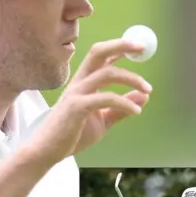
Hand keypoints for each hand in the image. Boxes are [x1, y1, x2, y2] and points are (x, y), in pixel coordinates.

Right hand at [26, 38, 151, 165]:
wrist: (48, 151)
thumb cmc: (71, 135)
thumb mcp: (102, 120)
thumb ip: (121, 108)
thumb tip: (144, 96)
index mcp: (83, 82)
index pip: (101, 57)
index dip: (120, 48)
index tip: (140, 47)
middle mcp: (78, 82)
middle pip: (99, 53)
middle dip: (121, 45)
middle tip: (142, 48)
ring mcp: (76, 93)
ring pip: (107, 73)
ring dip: (131, 78)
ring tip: (147, 90)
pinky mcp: (76, 107)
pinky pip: (105, 98)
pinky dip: (124, 102)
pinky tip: (136, 111)